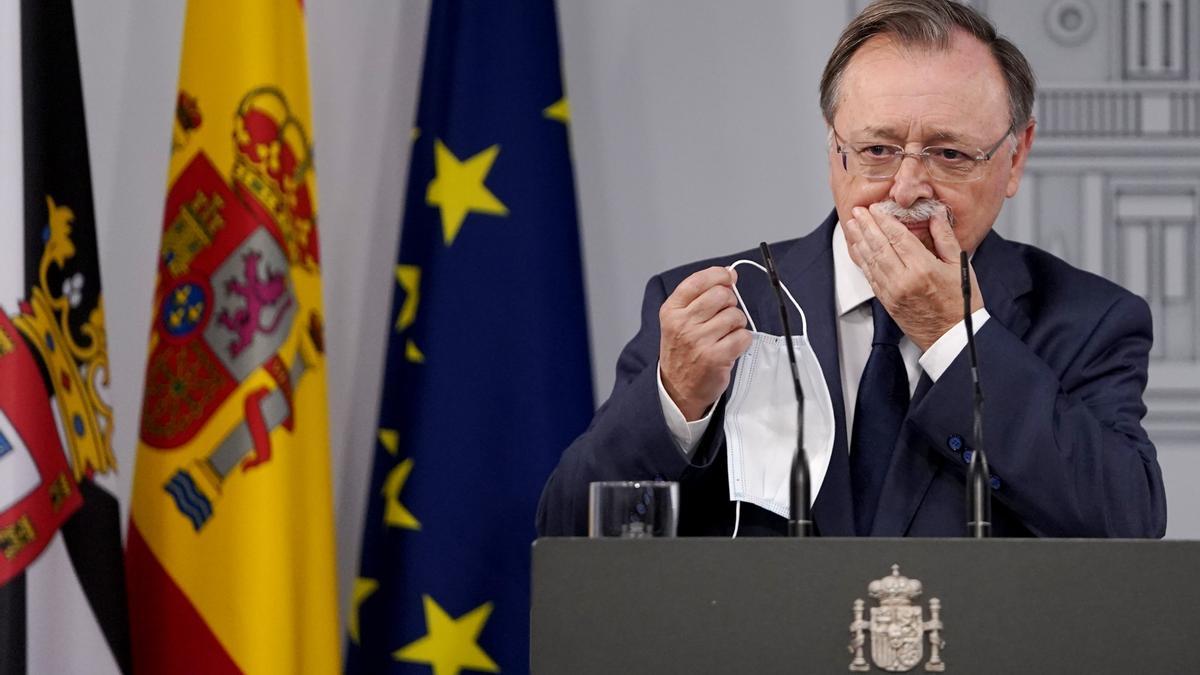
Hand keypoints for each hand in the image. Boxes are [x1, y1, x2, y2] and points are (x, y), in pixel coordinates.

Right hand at [659, 266, 751, 419]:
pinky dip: (742, 340)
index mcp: (671, 311)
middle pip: (722, 294)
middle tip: (724, 316)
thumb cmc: (682, 351)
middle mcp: (683, 324)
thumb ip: (699, 296)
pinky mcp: (716, 357)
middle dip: (730, 302)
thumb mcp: (678, 320)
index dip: (719, 275)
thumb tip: (729, 275)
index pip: (698, 281)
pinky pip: (744, 336)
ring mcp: (699, 341)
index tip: (728, 277)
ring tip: (724, 335)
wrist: (677, 388)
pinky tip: (730, 347)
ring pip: (736, 315)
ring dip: (736, 324)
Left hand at [842, 203, 983, 350]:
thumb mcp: (960, 266)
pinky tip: (858, 250)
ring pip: (871, 261)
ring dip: (859, 241)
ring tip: (851, 225)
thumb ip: (945, 238)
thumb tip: (936, 215)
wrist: (952, 338)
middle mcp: (904, 280)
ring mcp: (893, 292)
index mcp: (923, 269)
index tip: (875, 208)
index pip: (897, 237)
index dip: (884, 221)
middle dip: (866, 226)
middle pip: (879, 246)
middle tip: (858, 211)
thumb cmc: (960, 304)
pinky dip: (862, 261)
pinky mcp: (887, 302)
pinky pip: (870, 277)